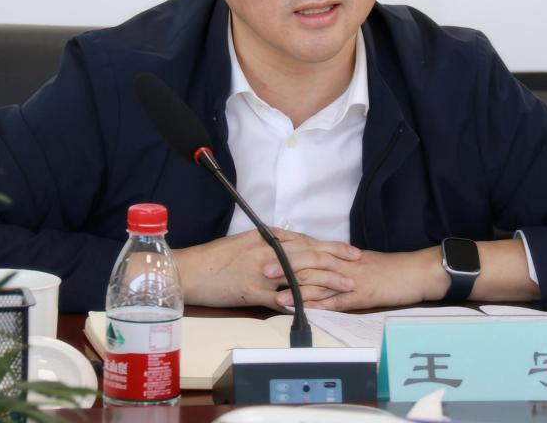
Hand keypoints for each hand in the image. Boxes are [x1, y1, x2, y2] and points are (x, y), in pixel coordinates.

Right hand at [173, 229, 360, 308]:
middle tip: (356, 268)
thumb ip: (267, 241)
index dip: (330, 246)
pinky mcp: (252, 292)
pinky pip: (281, 299)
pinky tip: (318, 307)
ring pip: (301, 275)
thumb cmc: (214, 258)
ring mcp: (260, 273)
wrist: (190, 271)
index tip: (349, 251)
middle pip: (309, 256)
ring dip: (327, 282)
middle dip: (336, 262)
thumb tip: (286, 240)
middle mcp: (267, 252)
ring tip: (347, 287)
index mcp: (265, 238)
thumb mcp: (243, 240)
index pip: (305, 241)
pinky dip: (300, 303)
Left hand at [268, 240, 539, 310]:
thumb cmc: (387, 270)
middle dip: (281, 263)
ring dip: (294, 283)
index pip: (306, 247)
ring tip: (272, 288)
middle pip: (307, 259)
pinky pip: (337, 299)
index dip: (283, 247)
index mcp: (338, 254)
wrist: (416, 273)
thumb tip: (311, 268)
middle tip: (257, 267)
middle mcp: (341, 263)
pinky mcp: (361, 294)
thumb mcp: (356, 265)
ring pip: (318, 278)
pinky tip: (304, 306)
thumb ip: (334, 265)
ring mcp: (350, 278)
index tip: (260, 248)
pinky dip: (319, 302)